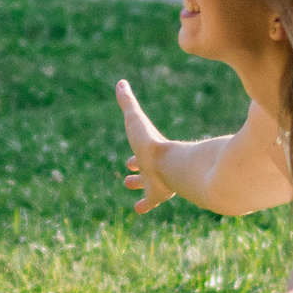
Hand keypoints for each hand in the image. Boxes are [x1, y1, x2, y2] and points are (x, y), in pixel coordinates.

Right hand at [115, 79, 174, 213]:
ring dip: (139, 187)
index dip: (135, 156)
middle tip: (128, 178)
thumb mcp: (135, 120)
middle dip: (136, 172)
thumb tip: (120, 83)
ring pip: (147, 187)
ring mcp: (156, 182)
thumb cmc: (151, 144)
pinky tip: (138, 210)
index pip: (140, 154)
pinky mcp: (157, 196)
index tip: (129, 160)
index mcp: (149, 152)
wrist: (171, 165)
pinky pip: (149, 203)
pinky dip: (143, 205)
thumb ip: (128, 103)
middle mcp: (153, 167)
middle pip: (144, 170)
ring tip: (131, 191)